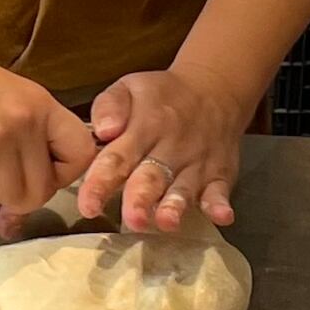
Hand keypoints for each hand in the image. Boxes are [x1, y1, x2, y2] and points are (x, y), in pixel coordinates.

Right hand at [0, 43, 94, 226]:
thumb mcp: (8, 99)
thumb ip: (28, 139)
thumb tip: (35, 195)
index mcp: (41, 106)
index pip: (82, 154)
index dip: (64, 175)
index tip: (40, 173)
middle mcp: (25, 121)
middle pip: (41, 190)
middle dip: (15, 194)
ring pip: (9, 197)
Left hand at [78, 68, 250, 231]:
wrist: (214, 89)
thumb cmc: (162, 97)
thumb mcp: (130, 88)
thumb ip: (109, 106)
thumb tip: (103, 130)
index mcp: (143, 126)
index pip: (118, 157)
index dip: (101, 182)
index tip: (88, 205)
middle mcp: (170, 147)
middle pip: (152, 176)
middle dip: (141, 199)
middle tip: (132, 218)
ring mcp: (196, 162)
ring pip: (184, 188)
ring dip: (176, 205)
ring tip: (167, 221)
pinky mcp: (220, 174)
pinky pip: (221, 190)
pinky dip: (220, 204)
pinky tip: (221, 216)